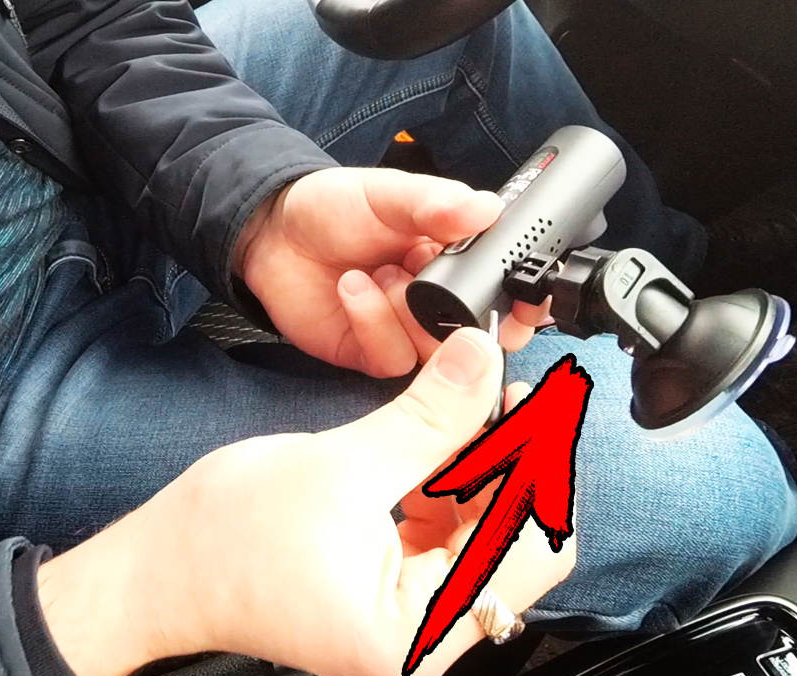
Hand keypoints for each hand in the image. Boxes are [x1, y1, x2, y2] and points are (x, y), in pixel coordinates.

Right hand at [37, 328, 575, 675]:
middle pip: (514, 545)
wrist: (160, 570)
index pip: (530, 549)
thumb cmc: (223, 542)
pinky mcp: (391, 593)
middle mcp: (423, 638)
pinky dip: (450, 484)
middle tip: (506, 390)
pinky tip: (437, 438)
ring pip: (484, 535)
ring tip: (468, 405)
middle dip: (512, 464)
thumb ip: (428, 416)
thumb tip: (482, 362)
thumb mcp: (341, 464)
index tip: (534, 401)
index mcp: (416, 630)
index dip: (539, 468)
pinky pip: (448, 536)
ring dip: (482, 469)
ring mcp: (408, 618)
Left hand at [236, 168, 553, 377]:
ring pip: (436, 352)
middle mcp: (436, 302)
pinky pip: (392, 358)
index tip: (525, 301)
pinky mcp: (369, 353)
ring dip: (409, 312)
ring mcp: (403, 331)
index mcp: (455, 260)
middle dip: (464, 318)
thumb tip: (487, 208)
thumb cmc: (332, 208)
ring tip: (381, 272)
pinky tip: (354, 287)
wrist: (271, 232)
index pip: (503, 291)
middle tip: (440, 289)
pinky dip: (373, 321)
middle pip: (477, 335)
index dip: (520, 302)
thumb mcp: (388, 195)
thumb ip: (436, 203)